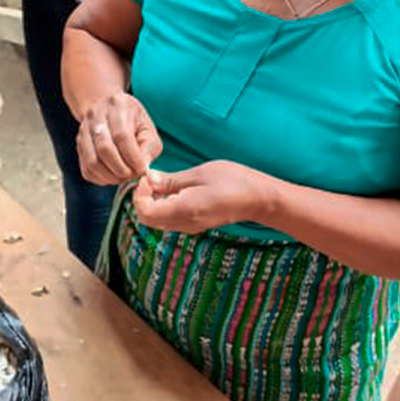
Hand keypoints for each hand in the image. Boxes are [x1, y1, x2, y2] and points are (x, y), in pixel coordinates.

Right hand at [76, 92, 162, 184]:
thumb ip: (149, 147)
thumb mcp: (147, 127)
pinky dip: (101, 178)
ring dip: (110, 176)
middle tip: (132, 175)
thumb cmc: (132, 119)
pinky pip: (87, 169)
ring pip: (92, 162)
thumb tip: (143, 169)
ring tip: (123, 177)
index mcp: (117, 106)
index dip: (133, 158)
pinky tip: (112, 175)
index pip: (122, 136)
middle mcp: (96, 116)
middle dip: (121, 169)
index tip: (141, 170)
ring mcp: (84, 131)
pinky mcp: (79, 146)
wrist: (106, 108)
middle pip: (105, 149)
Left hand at [132, 161, 276, 234]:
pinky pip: (170, 219)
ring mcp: (191, 226)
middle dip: (144, 199)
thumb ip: (171, 180)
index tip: (147, 178)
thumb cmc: (234, 181)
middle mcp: (185, 223)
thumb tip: (149, 179)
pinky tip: (176, 189)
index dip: (140, 195)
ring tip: (164, 182)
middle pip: (149, 219)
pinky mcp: (195, 225)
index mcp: (184, 209)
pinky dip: (164, 205)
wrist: (259, 198)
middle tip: (152, 178)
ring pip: (158, 220)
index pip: (146, 212)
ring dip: (154, 202)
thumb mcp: (200, 173)